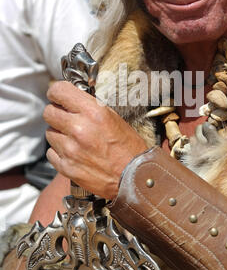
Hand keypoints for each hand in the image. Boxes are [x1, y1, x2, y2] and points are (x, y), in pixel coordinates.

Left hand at [43, 81, 147, 199]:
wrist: (134, 177)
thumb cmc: (129, 148)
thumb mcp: (114, 117)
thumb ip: (90, 106)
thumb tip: (72, 98)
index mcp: (93, 113)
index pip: (59, 91)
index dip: (56, 92)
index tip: (58, 96)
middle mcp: (79, 129)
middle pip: (49, 112)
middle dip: (56, 113)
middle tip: (66, 118)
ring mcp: (71, 149)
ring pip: (49, 133)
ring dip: (59, 133)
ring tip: (75, 139)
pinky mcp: (66, 167)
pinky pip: (51, 152)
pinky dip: (59, 151)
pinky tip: (74, 152)